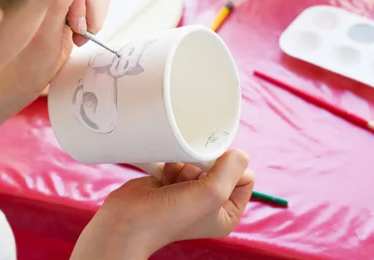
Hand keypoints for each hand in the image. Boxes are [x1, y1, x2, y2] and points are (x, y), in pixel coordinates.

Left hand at [0, 0, 109, 102]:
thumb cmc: (28, 62)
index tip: (77, 28)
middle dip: (92, 10)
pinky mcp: (72, 9)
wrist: (21, 81)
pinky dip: (96, 19)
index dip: (83, 0)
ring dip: (96, 16)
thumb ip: (60, 1)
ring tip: (80, 39)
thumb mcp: (46, 34)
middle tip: (80, 37)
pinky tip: (82, 36)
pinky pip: (96, 1)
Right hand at [71, 150, 253, 258]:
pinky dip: (171, 162)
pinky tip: (163, 177)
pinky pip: (179, 159)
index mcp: (227, 212)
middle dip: (203, 165)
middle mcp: (210, 202)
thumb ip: (231, 170)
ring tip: (172, 181)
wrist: (127, 221)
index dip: (230, 169)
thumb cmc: (168, 217)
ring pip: (197, 159)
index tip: (210, 175)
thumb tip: (239, 153)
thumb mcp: (211, 194)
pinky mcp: (170, 180)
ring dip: (184, 164)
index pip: (245, 177)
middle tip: (188, 180)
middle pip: (220, 164)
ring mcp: (189, 190)